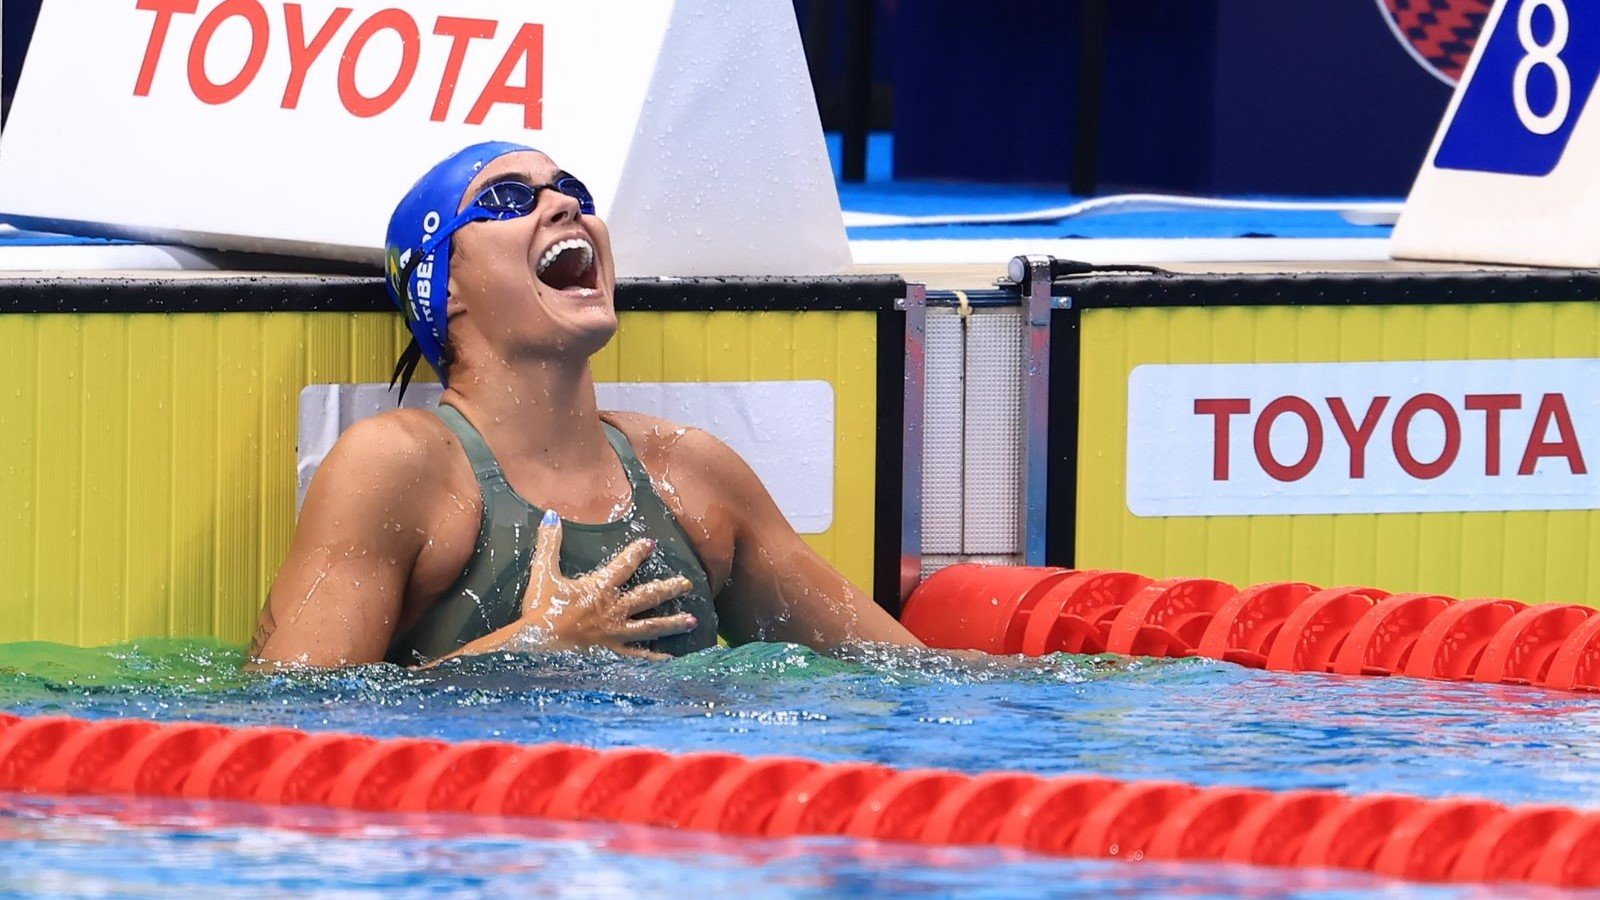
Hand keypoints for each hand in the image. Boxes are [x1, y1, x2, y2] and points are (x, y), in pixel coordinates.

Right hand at [428, 510, 696, 665]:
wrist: (537, 647)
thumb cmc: (540, 611)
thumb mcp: (543, 573)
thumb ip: (549, 543)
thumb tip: (550, 514)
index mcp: (600, 588)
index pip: (624, 565)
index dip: (637, 553)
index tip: (651, 544)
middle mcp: (614, 609)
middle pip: (648, 596)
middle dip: (669, 588)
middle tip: (688, 584)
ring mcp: (616, 633)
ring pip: (650, 626)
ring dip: (672, 622)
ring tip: (692, 620)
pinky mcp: (612, 654)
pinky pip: (638, 656)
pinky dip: (654, 658)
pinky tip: (670, 659)